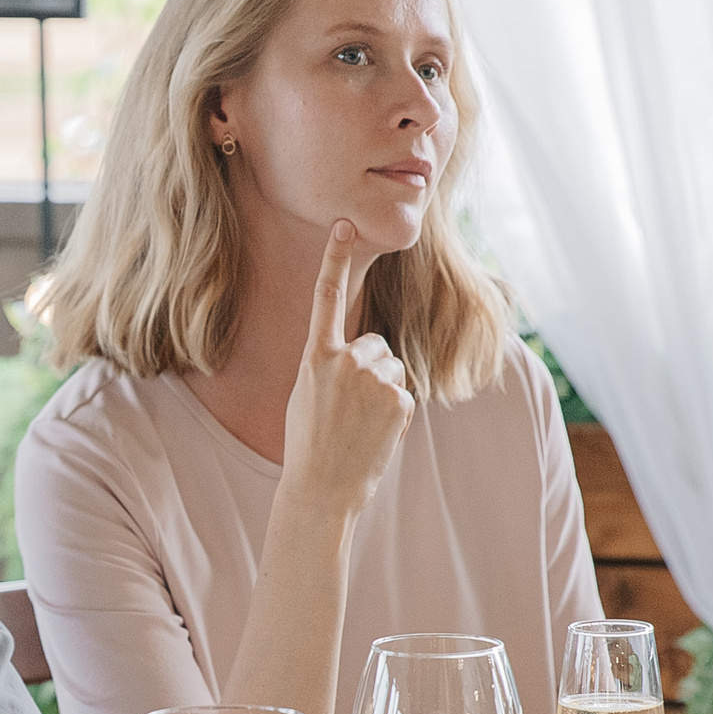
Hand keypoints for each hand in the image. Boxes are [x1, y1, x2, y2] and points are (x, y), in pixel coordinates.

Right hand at [279, 218, 413, 521]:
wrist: (320, 488)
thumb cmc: (309, 445)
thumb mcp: (308, 395)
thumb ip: (333, 367)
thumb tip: (369, 357)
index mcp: (316, 358)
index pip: (326, 298)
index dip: (334, 259)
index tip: (343, 225)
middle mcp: (345, 360)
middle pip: (375, 345)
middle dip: (371, 370)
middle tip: (348, 409)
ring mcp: (374, 379)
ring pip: (392, 369)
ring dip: (384, 391)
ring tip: (360, 425)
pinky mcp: (398, 399)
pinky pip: (404, 396)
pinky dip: (395, 415)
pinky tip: (375, 436)